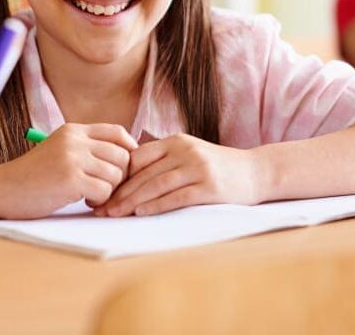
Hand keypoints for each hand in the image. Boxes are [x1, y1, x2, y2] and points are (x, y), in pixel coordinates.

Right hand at [0, 123, 136, 218]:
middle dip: (120, 175)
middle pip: (122, 155)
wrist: (2, 189)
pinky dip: (100, 200)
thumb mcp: (60, 149)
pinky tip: (86, 201)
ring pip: (115, 174)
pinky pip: (104, 190)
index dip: (129, 147)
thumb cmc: (33, 175)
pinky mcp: (70, 180)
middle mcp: (75, 140)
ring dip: (109, 190)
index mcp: (74, 130)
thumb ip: (86, 148)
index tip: (128, 163)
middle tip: (105, 186)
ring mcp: (73, 159)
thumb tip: (126, 155)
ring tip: (92, 195)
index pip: (116, 131)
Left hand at [95, 133, 260, 216]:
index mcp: (176, 141)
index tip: (101, 190)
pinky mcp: (209, 186)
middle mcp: (185, 150)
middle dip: (119, 192)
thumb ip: (164, 160)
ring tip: (114, 213)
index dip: (118, 175)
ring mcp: (198, 167)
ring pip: (156, 185)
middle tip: (100, 208)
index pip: (138, 156)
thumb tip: (127, 175)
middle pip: (144, 173)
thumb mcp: (189, 153)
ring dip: (132, 201)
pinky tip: (141, 212)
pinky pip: (176, 197)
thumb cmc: (217, 166)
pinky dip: (156, 205)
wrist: (254, 171)